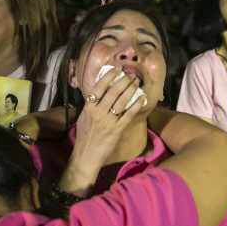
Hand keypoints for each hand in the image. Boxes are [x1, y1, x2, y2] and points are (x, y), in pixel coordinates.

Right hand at [60, 67, 146, 194]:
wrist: (86, 156)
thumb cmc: (84, 137)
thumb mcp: (84, 117)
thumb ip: (91, 105)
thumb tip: (99, 93)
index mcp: (88, 107)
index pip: (100, 86)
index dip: (110, 75)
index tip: (118, 69)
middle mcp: (98, 112)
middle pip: (113, 90)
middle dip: (124, 80)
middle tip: (131, 75)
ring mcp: (108, 121)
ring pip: (122, 100)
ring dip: (131, 89)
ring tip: (136, 83)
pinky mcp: (116, 130)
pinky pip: (129, 114)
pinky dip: (136, 104)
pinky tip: (142, 98)